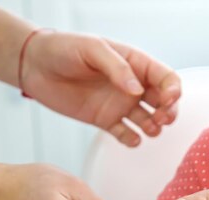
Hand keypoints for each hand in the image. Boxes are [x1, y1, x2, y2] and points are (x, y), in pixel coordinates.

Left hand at [21, 30, 180, 146]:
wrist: (35, 66)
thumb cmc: (63, 49)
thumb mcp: (92, 49)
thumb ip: (117, 68)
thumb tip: (137, 91)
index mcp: (135, 64)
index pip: (166, 78)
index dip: (173, 90)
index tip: (167, 99)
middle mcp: (132, 86)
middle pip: (164, 102)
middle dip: (169, 112)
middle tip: (161, 118)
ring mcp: (120, 104)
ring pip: (150, 120)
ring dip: (156, 127)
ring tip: (149, 128)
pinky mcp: (106, 120)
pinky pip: (126, 134)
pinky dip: (133, 140)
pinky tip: (132, 139)